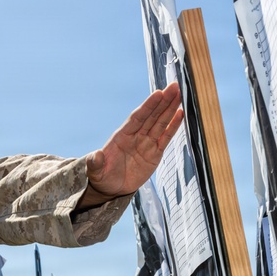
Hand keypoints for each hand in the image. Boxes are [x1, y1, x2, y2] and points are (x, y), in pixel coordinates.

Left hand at [78, 81, 183, 209]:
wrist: (112, 188)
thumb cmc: (102, 177)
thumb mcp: (96, 171)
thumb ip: (96, 163)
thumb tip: (96, 156)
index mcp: (121, 136)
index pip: (137, 118)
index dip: (148, 106)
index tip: (158, 93)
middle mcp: (135, 136)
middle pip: (152, 116)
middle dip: (163, 102)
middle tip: (174, 86)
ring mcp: (146, 144)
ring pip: (160, 123)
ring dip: (170, 109)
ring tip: (180, 95)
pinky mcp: (155, 153)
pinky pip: (166, 138)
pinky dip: (174, 126)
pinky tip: (180, 114)